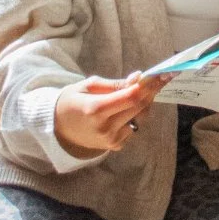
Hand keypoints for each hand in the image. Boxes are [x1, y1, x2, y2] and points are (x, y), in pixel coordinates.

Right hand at [54, 72, 168, 156]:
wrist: (58, 129)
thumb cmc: (72, 101)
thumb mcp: (88, 86)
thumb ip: (115, 84)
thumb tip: (138, 78)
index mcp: (95, 109)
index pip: (130, 98)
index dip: (148, 85)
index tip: (161, 74)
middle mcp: (105, 127)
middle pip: (139, 107)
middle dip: (151, 91)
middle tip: (160, 78)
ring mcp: (111, 139)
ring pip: (141, 117)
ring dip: (145, 102)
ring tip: (141, 90)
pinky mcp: (115, 145)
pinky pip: (134, 126)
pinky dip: (136, 114)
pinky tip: (128, 107)